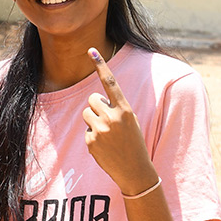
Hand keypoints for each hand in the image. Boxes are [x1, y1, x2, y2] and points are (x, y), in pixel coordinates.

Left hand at [82, 48, 158, 195]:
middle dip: (96, 107)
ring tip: (107, 134)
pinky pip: (86, 130)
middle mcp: (112, 117)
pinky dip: (93, 136)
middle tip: (108, 120)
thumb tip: (94, 101)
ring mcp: (100, 130)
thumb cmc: (133, 142)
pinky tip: (104, 146)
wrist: (134, 170)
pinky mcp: (91, 141)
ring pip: (86, 113)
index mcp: (125, 109)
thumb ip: (115, 108)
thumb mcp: (130, 121)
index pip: (111, 83)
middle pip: (92, 99)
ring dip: (92, 120)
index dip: (101, 66)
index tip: (91, 50)